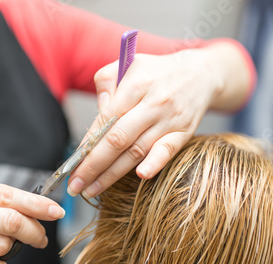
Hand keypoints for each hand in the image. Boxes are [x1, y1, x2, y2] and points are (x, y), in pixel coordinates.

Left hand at [67, 41, 249, 197]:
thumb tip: (99, 113)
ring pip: (137, 150)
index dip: (87, 143)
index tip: (72, 163)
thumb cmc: (156, 72)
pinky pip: (168, 151)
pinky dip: (155, 163)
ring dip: (113, 174)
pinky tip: (141, 176)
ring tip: (92, 190)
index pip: (105, 119)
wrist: (201, 74)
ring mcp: (169, 120)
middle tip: (75, 185)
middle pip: (118, 139)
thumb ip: (106, 84)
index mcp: (135, 85)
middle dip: (93, 165)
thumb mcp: (127, 64)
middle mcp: (153, 103)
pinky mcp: (183, 133)